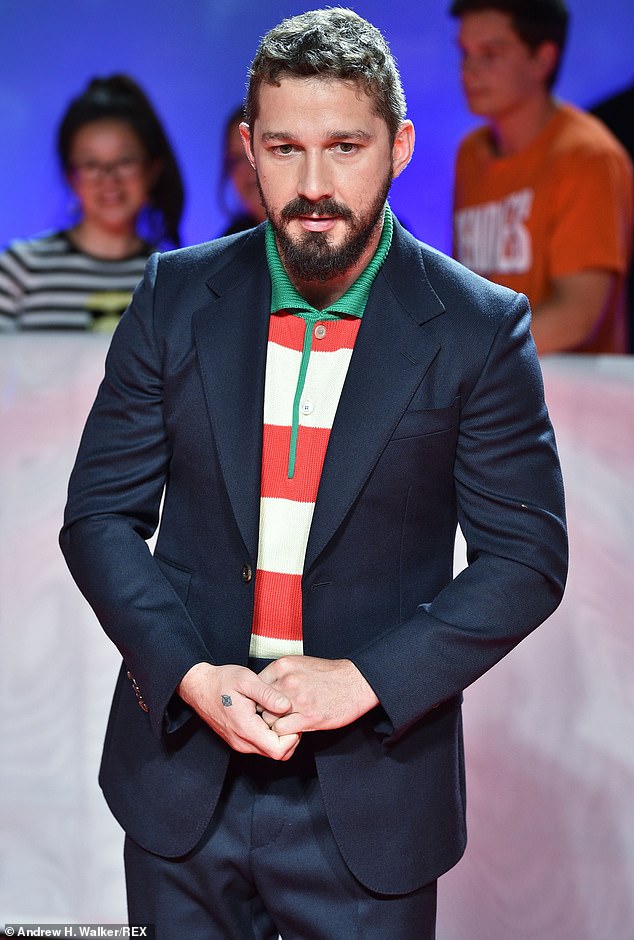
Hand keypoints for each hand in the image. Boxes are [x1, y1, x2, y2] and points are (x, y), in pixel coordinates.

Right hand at [178, 662, 298, 759]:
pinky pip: (261, 745)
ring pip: (270, 751)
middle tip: (289, 715)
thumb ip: (268, 694)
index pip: (278, 750)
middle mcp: (242, 742)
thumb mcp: (247, 680)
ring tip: (279, 713)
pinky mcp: (239, 740)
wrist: (199, 686)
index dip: (292, 737)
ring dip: (280, 736)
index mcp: (245, 729)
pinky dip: (271, 735)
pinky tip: (269, 716)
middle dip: (290, 737)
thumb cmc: (221, 681)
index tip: (292, 718)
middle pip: (278, 754)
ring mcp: (240, 743)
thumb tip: (287, 706)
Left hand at [257, 656, 378, 734]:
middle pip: (259, 703)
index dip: (258, 698)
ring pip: (268, 719)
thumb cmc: (330, 674)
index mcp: (283, 665)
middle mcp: (287, 681)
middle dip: (264, 711)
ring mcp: (297, 699)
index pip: (255, 685)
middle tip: (272, 716)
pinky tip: (294, 727)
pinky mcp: (308, 716)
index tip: (263, 704)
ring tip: (285, 722)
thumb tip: (264, 688)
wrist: (356, 682)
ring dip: (274, 723)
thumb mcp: (300, 664)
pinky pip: (282, 730)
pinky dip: (285, 732)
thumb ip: (281, 674)